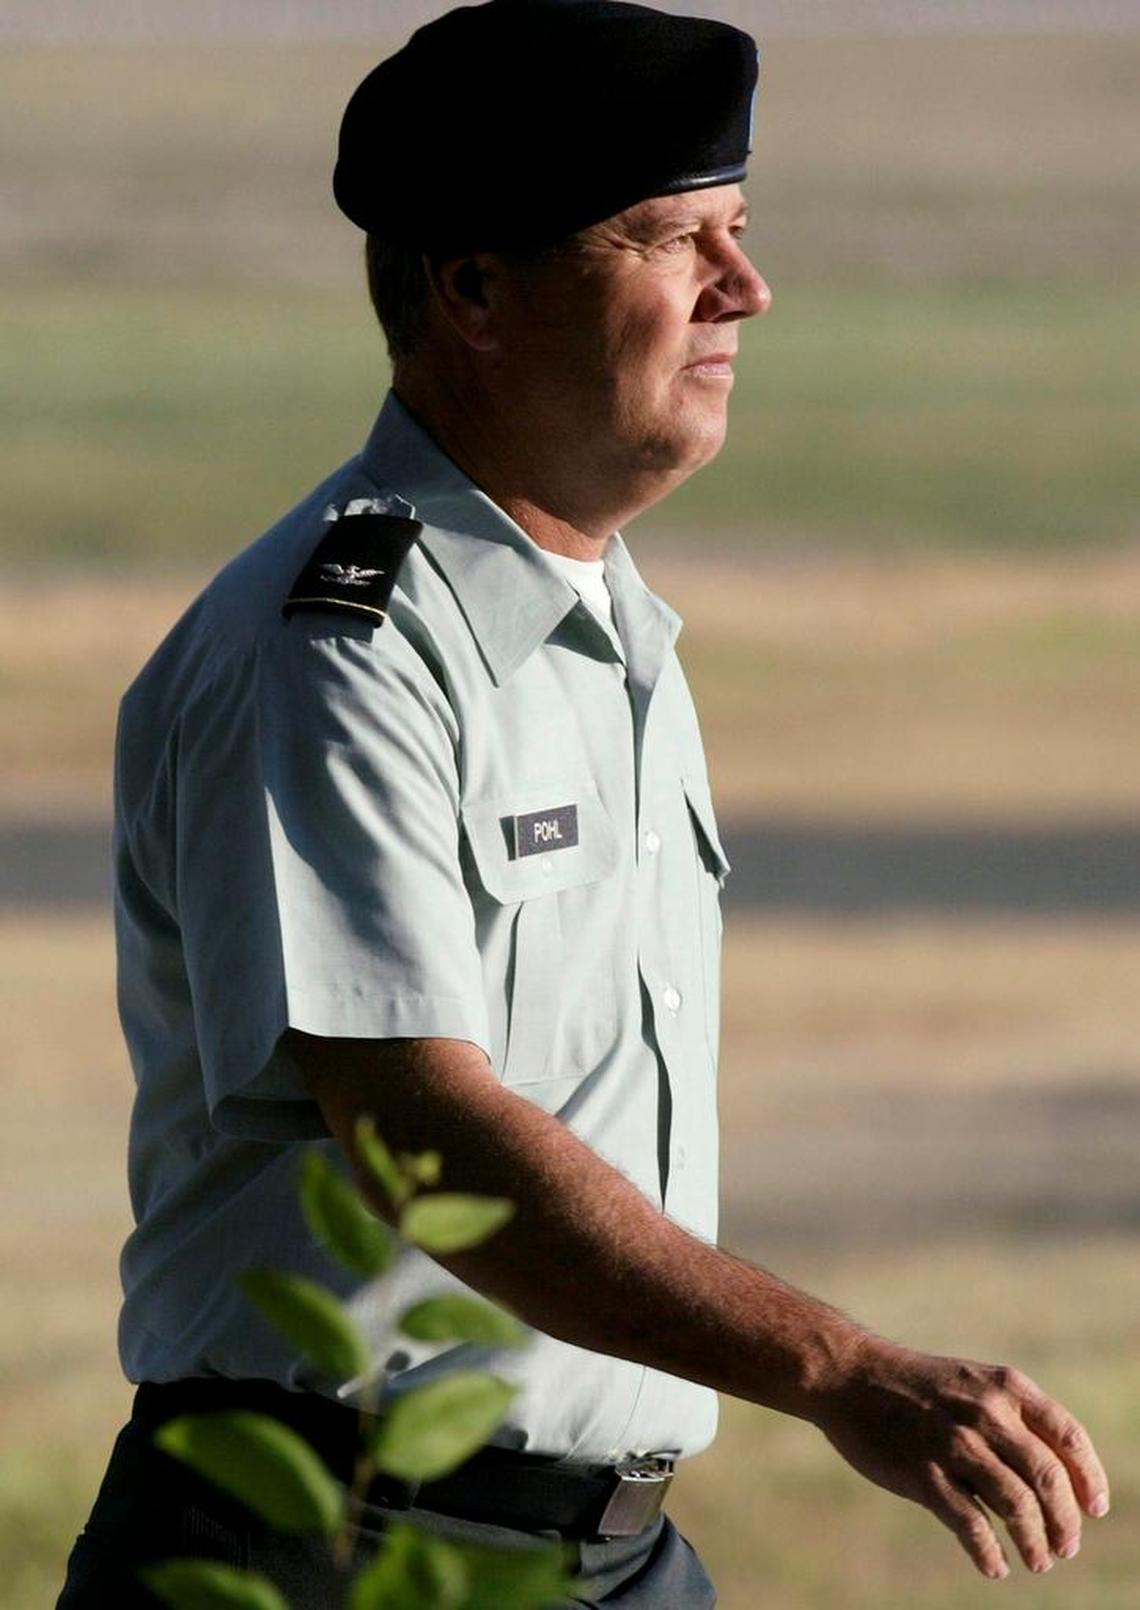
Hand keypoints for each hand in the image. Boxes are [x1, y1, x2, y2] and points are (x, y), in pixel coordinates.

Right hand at [811, 1337, 1109, 1578]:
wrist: (849, 1374)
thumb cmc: (915, 1386)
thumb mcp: (972, 1384)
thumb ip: (1011, 1419)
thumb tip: (1057, 1477)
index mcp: (1005, 1387)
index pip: (1068, 1437)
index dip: (1090, 1478)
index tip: (1096, 1509)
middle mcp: (985, 1412)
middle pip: (1048, 1478)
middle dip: (1065, 1521)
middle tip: (1066, 1547)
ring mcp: (953, 1443)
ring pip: (1016, 1505)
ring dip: (1035, 1542)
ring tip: (1038, 1561)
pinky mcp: (923, 1473)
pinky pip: (970, 1525)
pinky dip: (989, 1553)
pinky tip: (995, 1566)